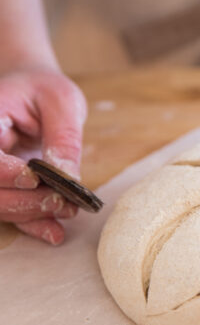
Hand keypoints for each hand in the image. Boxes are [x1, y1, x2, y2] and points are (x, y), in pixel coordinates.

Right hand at [0, 69, 86, 243]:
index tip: (33, 176)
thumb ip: (63, 136)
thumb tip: (66, 176)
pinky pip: (9, 212)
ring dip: (32, 214)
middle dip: (24, 201)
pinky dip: (32, 225)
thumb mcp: (61, 101)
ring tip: (68, 210)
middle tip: (62, 201)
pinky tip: (54, 233)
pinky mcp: (1, 188)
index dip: (4, 172)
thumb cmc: (44, 91)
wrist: (31, 94)